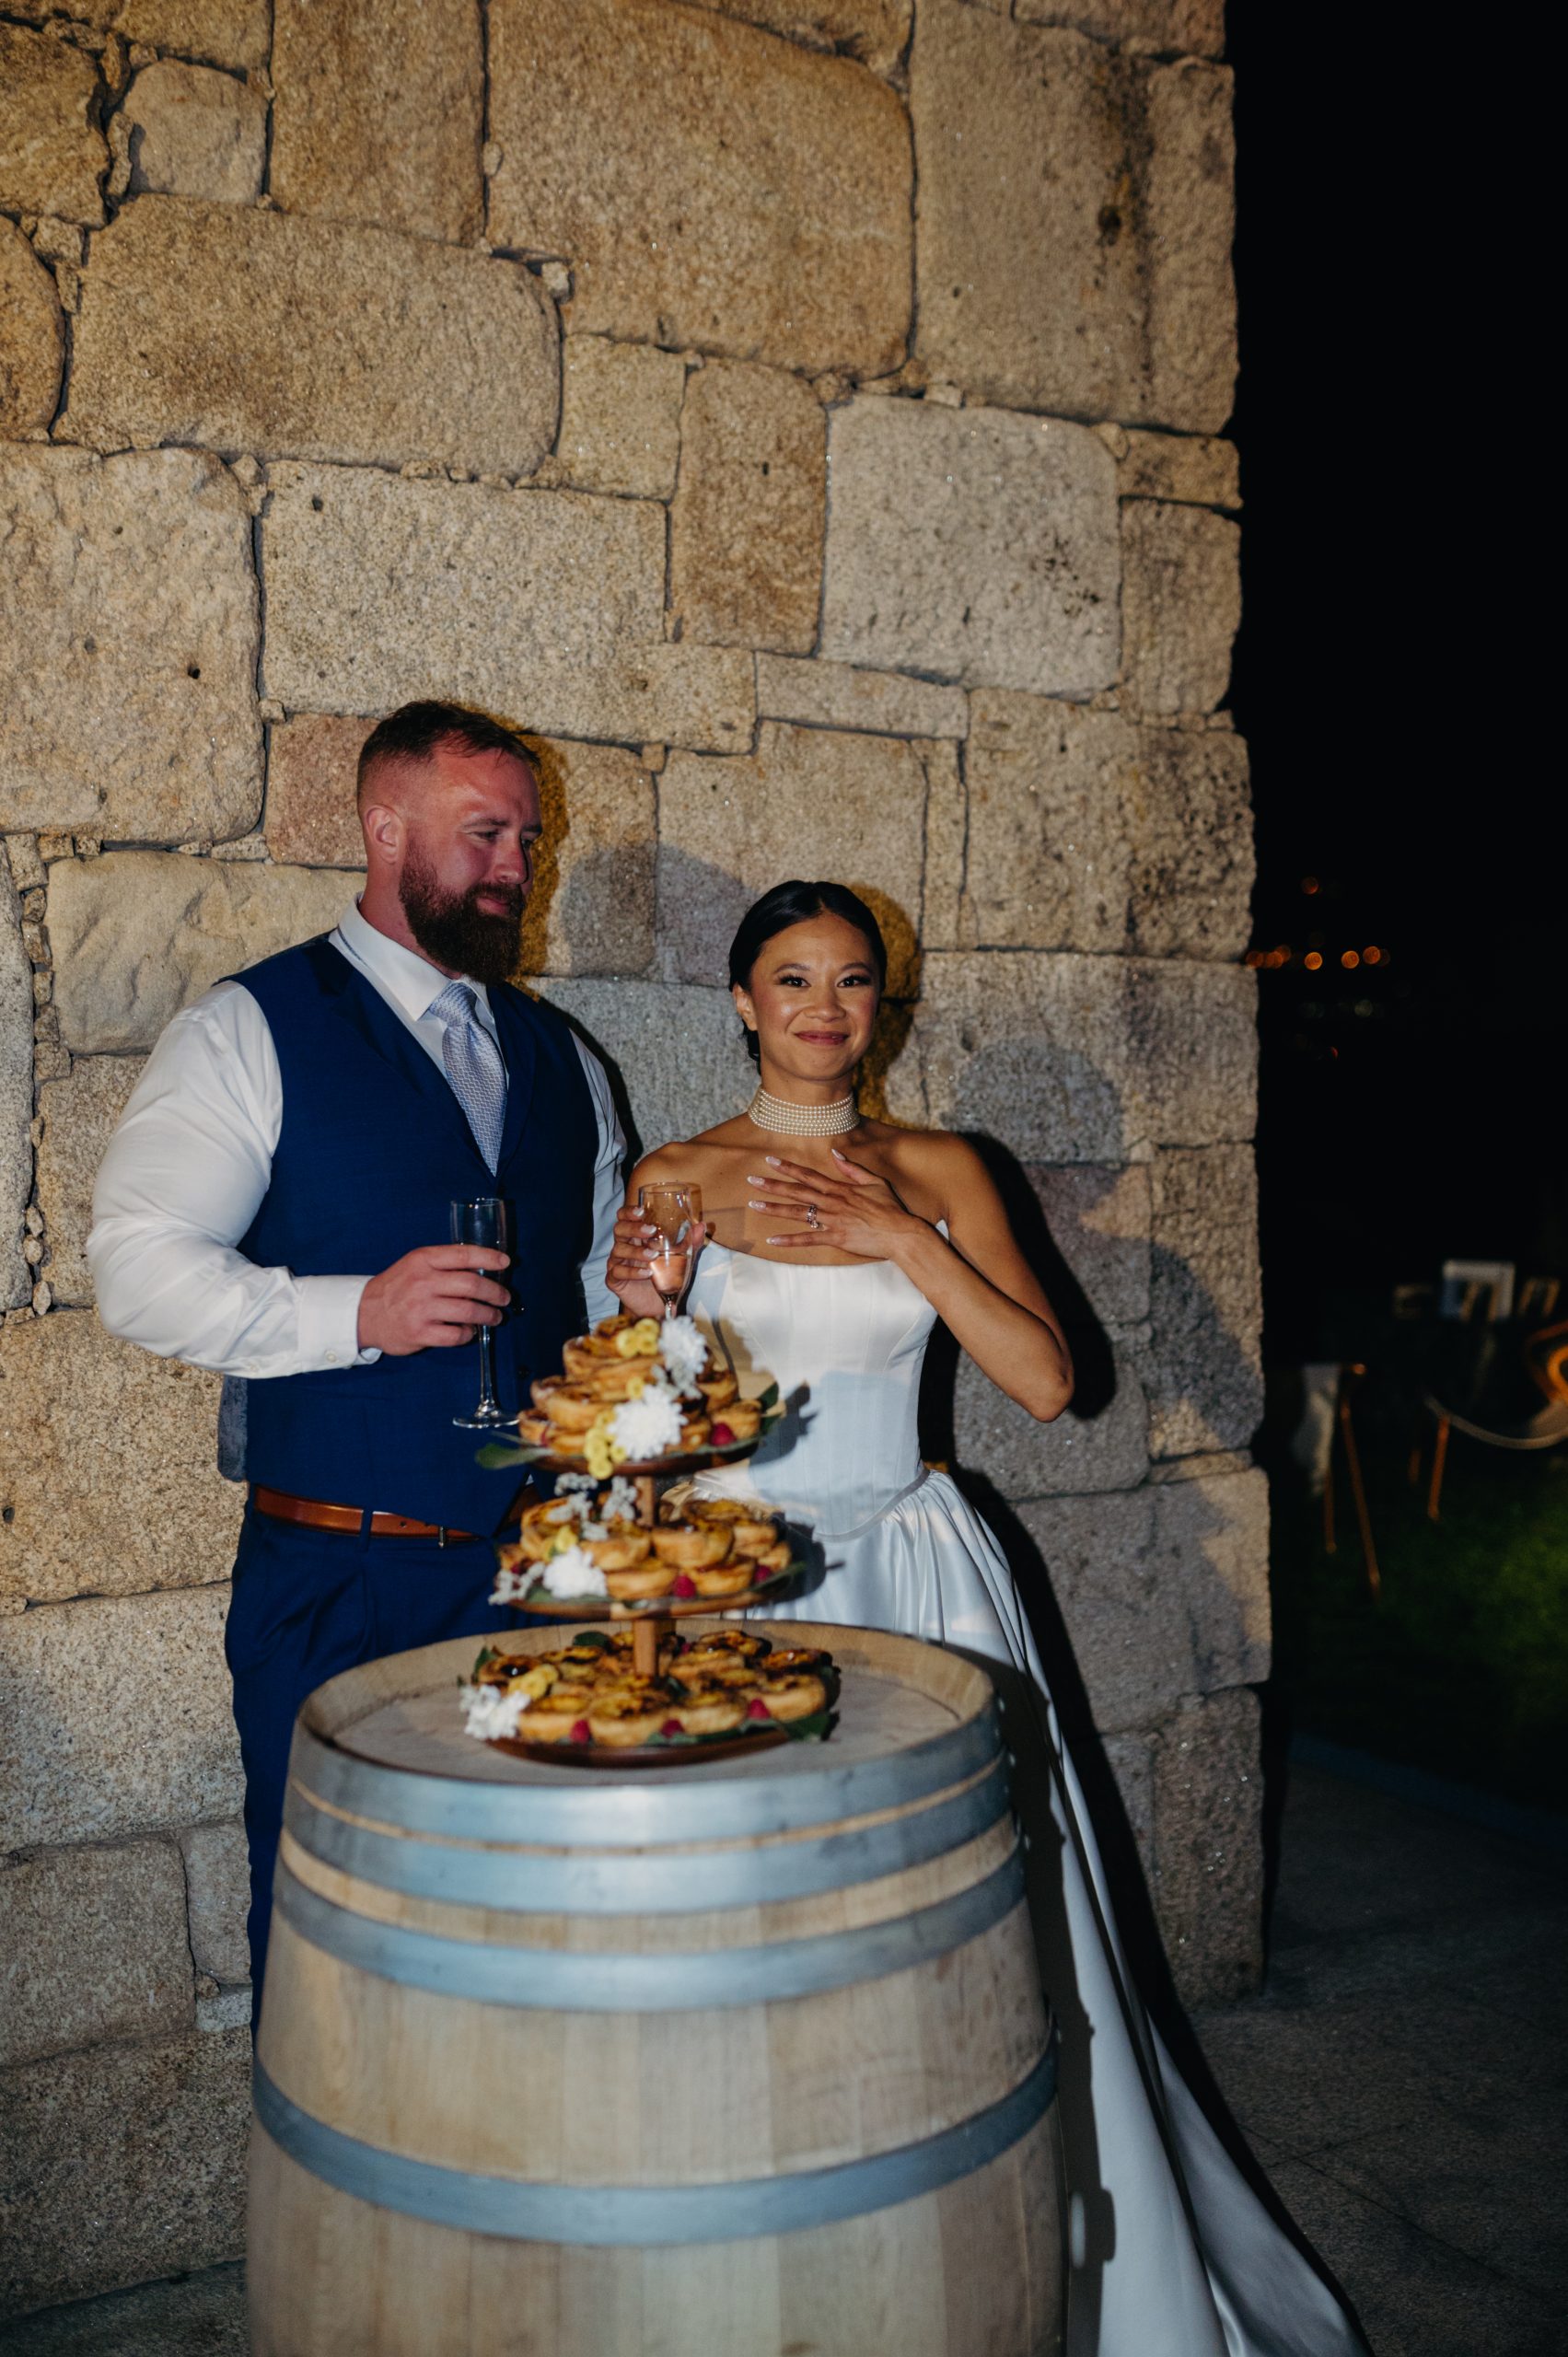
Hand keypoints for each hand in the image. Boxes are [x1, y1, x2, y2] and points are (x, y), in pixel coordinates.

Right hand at [357, 1244, 510, 1355]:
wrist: (364, 1314)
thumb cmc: (397, 1287)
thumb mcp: (415, 1264)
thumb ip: (444, 1264)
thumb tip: (484, 1268)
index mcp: (423, 1260)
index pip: (464, 1255)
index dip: (489, 1258)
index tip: (506, 1263)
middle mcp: (423, 1282)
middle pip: (472, 1285)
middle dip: (495, 1293)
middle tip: (505, 1298)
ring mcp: (421, 1309)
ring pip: (469, 1312)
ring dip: (489, 1315)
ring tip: (495, 1317)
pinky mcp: (420, 1333)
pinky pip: (456, 1335)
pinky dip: (468, 1334)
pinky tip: (469, 1331)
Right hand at [606, 1205, 711, 1317]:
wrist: (656, 1303)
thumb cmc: (665, 1274)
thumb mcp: (681, 1257)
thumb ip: (690, 1242)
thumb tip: (702, 1226)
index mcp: (635, 1236)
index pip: (624, 1217)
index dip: (629, 1212)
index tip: (641, 1211)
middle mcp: (624, 1246)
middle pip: (619, 1229)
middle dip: (634, 1228)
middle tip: (651, 1231)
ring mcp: (617, 1262)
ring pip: (619, 1250)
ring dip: (636, 1251)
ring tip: (653, 1255)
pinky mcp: (615, 1280)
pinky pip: (618, 1272)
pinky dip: (632, 1271)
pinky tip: (646, 1273)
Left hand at [747, 1150, 922, 1257]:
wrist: (900, 1233)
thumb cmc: (890, 1208)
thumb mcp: (875, 1182)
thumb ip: (853, 1168)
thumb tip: (836, 1153)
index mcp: (840, 1188)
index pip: (809, 1175)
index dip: (788, 1168)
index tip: (771, 1160)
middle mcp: (832, 1202)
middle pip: (797, 1191)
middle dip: (773, 1185)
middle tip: (752, 1180)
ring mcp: (832, 1220)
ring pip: (797, 1213)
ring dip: (774, 1208)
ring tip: (754, 1204)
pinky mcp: (835, 1238)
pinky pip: (808, 1239)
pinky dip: (789, 1240)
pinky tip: (772, 1240)